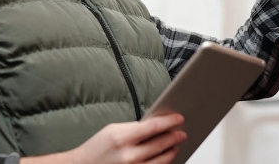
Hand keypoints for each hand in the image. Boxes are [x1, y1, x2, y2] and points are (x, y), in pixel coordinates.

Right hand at [21, 113, 186, 163]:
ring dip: (171, 151)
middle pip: (161, 144)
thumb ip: (134, 128)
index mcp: (122, 138)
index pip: (154, 127)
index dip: (170, 122)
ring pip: (162, 160)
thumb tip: (155, 125)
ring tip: (175, 145)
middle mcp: (129, 155)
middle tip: (182, 132)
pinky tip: (166, 157)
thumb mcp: (113, 130)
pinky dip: (162, 163)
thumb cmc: (96, 148)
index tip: (179, 119)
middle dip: (174, 137)